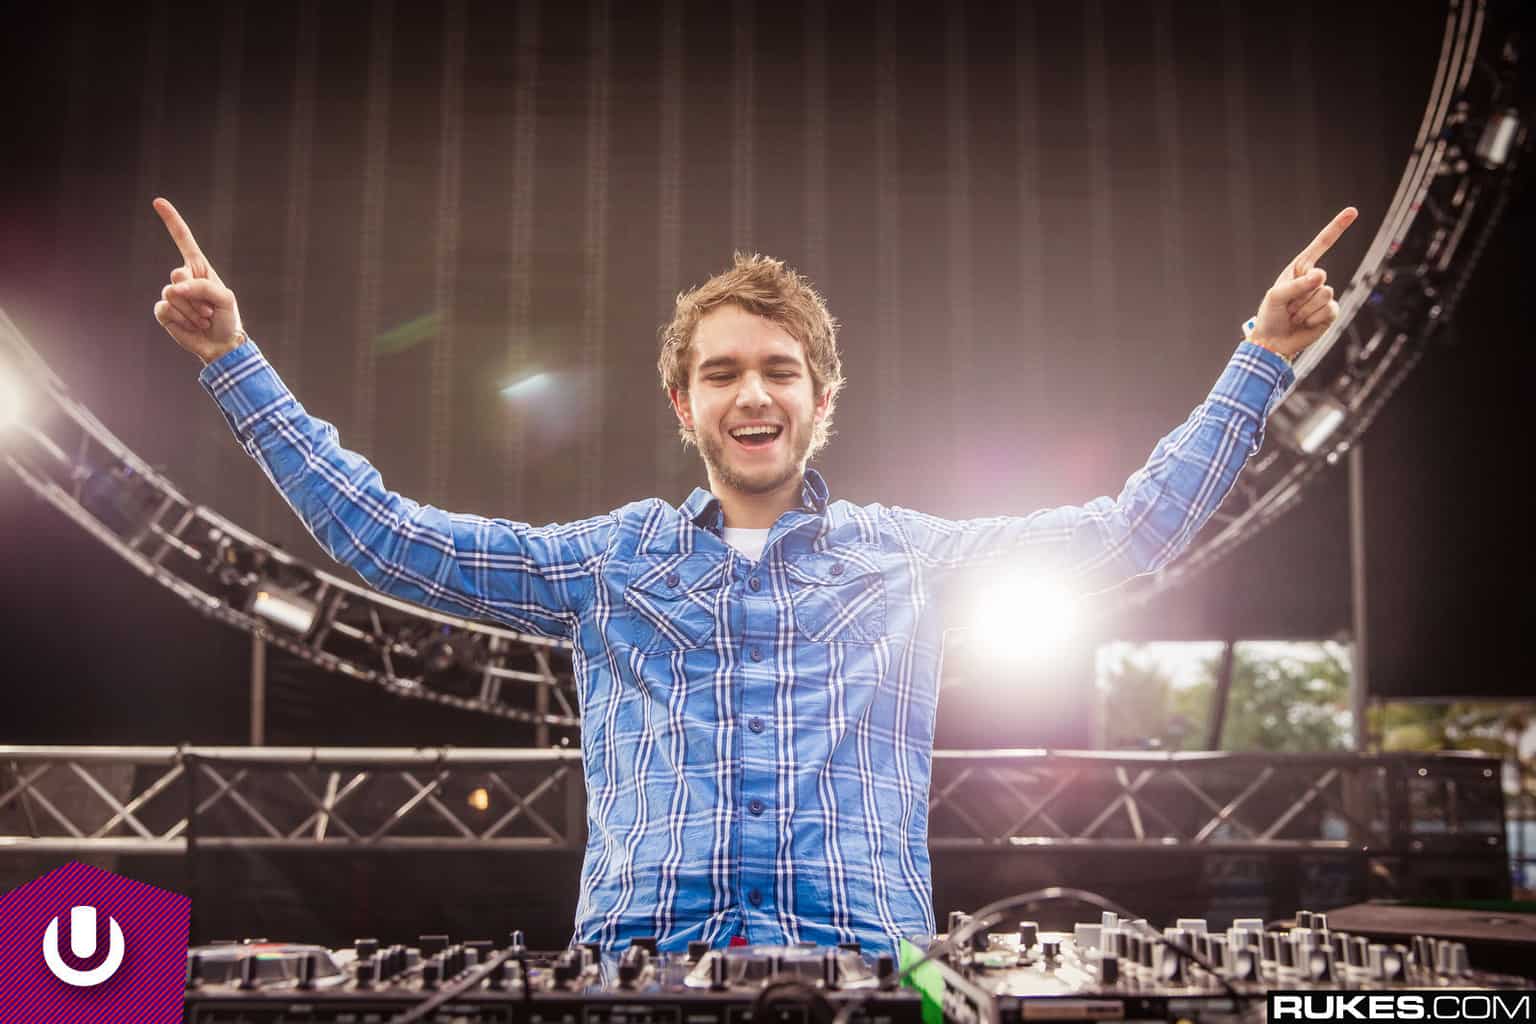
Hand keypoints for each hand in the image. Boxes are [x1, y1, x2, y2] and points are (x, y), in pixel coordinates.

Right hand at [151, 197, 244, 364]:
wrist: (220, 344)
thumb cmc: (227, 318)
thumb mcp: (226, 299)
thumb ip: (203, 288)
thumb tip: (175, 288)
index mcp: (199, 269)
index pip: (183, 240)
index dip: (171, 220)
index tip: (158, 201)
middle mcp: (183, 278)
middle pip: (178, 275)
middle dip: (196, 295)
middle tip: (209, 309)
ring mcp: (172, 294)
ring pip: (172, 295)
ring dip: (191, 310)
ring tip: (203, 318)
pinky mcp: (163, 311)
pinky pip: (165, 309)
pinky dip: (181, 319)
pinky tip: (191, 324)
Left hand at [1249, 206, 1357, 359]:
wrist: (1274, 343)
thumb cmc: (1270, 316)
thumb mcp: (1276, 296)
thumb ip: (1297, 285)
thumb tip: (1322, 275)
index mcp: (1300, 270)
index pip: (1321, 245)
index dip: (1337, 228)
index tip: (1353, 211)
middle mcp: (1314, 280)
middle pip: (1319, 277)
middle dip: (1299, 295)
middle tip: (1288, 307)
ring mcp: (1323, 296)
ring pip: (1324, 293)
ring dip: (1305, 308)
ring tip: (1294, 316)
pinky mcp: (1330, 312)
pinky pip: (1329, 309)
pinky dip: (1313, 318)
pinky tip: (1304, 323)